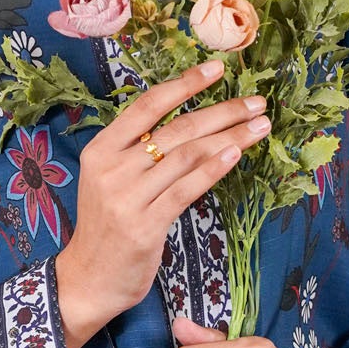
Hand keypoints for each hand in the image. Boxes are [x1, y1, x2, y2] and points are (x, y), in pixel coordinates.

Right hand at [54, 59, 270, 347]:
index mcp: (101, 149)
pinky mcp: (145, 226)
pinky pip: (185, 190)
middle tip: (256, 101)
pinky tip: (235, 156)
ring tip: (259, 127)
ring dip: (229, 138)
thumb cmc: (109, 226)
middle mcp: (112, 168)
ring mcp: (127, 198)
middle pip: (176, 129)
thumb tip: (195, 122)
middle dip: (222, 111)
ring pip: (187, 156)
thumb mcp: (113, 180)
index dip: (185, 83)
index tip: (218, 68)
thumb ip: (142, 152)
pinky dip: (212, 171)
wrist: (88, 278)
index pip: (148, 105)